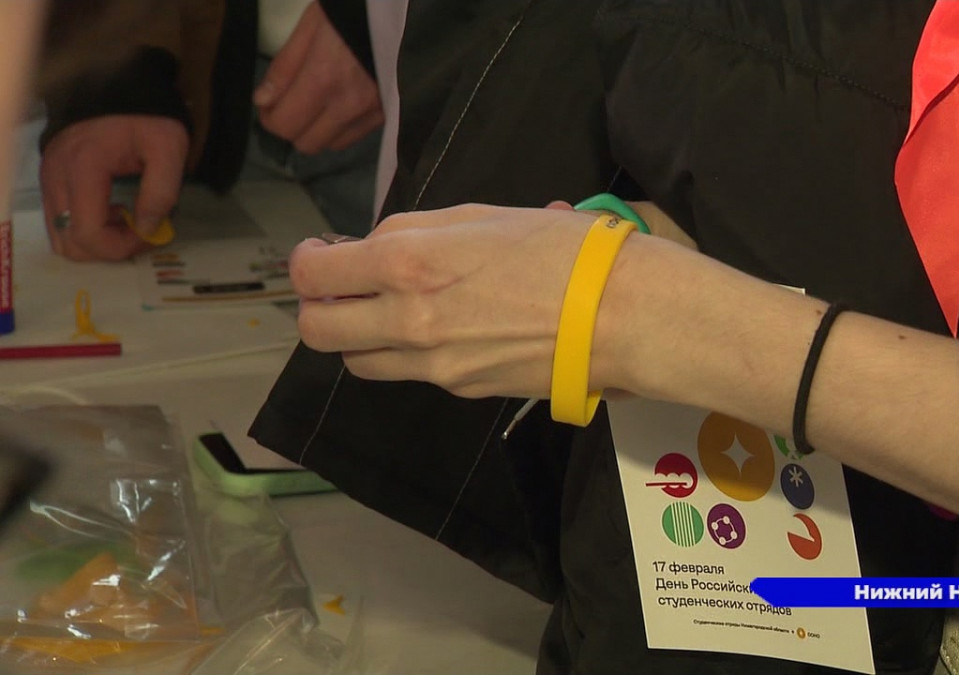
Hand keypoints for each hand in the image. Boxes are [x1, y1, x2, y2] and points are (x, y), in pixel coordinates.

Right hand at [40, 115, 187, 260]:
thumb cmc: (147, 119)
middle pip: (71, 243)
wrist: (121, 90)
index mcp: (83, 169)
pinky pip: (60, 222)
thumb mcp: (169, 149)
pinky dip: (85, 228)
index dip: (121, 247)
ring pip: (61, 237)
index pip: (88, 234)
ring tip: (125, 220)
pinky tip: (111, 211)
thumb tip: (147, 229)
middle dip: (110, 248)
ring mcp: (48, 179)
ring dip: (97, 240)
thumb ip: (161, 191)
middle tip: (140, 229)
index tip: (149, 233)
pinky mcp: (50, 180)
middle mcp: (56, 177)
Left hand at [254, 2, 382, 153]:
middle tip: (290, 105)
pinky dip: (341, 127)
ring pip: (332, 144)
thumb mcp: (311, 27)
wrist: (402, 15)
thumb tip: (263, 101)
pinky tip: (340, 105)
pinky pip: (356, 135)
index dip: (269, 118)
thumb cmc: (351, 13)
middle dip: (292, 127)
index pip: (284, 124)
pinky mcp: (388, 114)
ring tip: (317, 105)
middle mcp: (348, 105)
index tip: (268, 105)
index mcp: (323, 79)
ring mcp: (372, 113)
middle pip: (307, 143)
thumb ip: (285, 66)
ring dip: (318, 130)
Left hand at [291, 205, 612, 397]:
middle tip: (342, 289)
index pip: (315, 272)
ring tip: (389, 313)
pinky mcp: (462, 391)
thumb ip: (419, 231)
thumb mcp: (482, 216)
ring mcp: (432, 365)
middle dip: (318, 306)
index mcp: (407, 262)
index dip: (308, 260)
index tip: (323, 253)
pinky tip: (447, 330)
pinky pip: (413, 374)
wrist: (622, 315)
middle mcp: (407, 320)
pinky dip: (411, 354)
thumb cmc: (563, 249)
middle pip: (319, 329)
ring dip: (359, 337)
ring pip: (359, 362)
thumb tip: (379, 247)